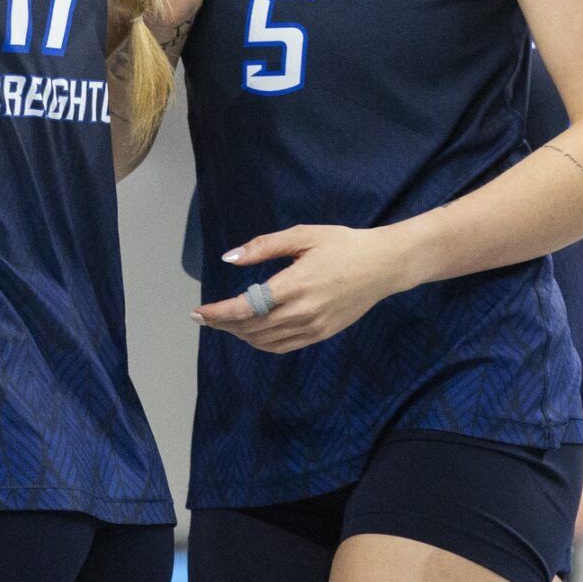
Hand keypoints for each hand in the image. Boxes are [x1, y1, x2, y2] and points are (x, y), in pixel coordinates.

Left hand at [192, 225, 412, 352]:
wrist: (384, 264)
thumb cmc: (342, 244)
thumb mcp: (302, 235)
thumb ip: (263, 247)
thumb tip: (230, 258)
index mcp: (296, 284)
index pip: (246, 307)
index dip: (218, 313)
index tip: (198, 313)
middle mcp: (304, 311)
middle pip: (251, 328)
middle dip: (223, 324)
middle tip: (204, 317)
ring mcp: (315, 326)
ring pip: (265, 341)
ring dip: (240, 334)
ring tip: (223, 323)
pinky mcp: (323, 333)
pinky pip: (284, 345)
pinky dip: (262, 342)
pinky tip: (251, 332)